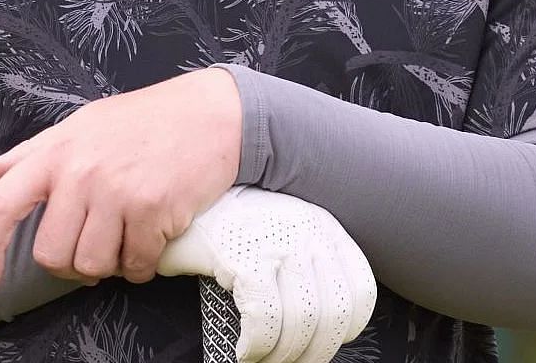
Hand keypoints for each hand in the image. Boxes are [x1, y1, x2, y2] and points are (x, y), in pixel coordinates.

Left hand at [0, 68, 240, 291]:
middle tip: (90, 247)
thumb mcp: (76, 128)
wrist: (208, 113)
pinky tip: (147, 245)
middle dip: (68, 264)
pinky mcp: (152, 211)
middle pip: (51, 254)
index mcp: (52, 154)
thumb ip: (26, 156)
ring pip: (91, 267)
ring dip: (107, 266)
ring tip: (121, 241)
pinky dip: (139, 268)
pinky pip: (134, 267)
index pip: (1, 206)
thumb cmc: (138, 122)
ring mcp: (115, 193)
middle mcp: (78, 174)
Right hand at [157, 186, 376, 362]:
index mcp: (322, 227)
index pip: (359, 292)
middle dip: (313, 351)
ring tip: (264, 358)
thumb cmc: (225, 219)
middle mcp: (308, 234)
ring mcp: (278, 246)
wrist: (175, 189)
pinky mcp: (245, 260)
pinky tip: (245, 350)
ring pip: (303, 324)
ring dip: (283, 354)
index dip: (345, 329)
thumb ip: (304, 263)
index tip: (322, 341)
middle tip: (289, 360)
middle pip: (334, 315)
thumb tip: (320, 319)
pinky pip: (265, 321)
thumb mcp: (278, 229)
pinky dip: (257, 346)